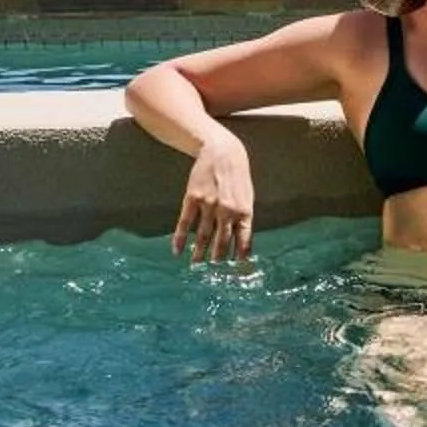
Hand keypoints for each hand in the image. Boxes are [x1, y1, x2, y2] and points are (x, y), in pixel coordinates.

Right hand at [173, 136, 254, 264]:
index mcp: (244, 211)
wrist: (223, 152)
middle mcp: (226, 210)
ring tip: (196, 266)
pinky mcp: (192, 198)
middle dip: (218, 259)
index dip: (240, 256)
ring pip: (203, 235)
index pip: (243, 240)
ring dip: (199, 253)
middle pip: (221, 241)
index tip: (237, 270)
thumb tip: (243, 243)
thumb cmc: (238, 176)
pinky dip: (181, 238)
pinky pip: (185, 223)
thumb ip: (244, 219)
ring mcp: (208, 205)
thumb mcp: (248, 197)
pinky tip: (178, 250)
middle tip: (213, 273)